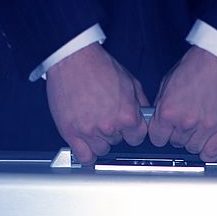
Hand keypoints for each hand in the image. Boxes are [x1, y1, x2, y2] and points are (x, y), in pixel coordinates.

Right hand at [45, 43, 148, 164]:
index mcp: (127, 115)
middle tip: (104, 116)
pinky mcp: (71, 133)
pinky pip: (83, 156)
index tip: (127, 130)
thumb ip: (140, 103)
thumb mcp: (130, 81)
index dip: (132, 132)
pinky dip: (86, 156)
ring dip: (99, 141)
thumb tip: (145, 116)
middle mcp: (109, 126)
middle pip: (117, 143)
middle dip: (113, 132)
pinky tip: (87, 148)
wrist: (73, 59)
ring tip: (93, 124)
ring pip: (101, 150)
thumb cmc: (98, 66)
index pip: (137, 138)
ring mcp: (89, 131)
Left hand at [148, 46, 216, 162]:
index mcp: (169, 110)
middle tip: (185, 123)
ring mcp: (205, 127)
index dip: (161, 135)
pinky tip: (208, 143)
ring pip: (193, 149)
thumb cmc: (198, 65)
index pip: (157, 139)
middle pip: (175, 144)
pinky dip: (208, 151)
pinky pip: (211, 153)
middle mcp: (186, 121)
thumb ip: (162, 105)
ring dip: (194, 141)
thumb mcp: (168, 82)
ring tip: (198, 127)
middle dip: (178, 134)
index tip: (165, 132)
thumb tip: (158, 120)